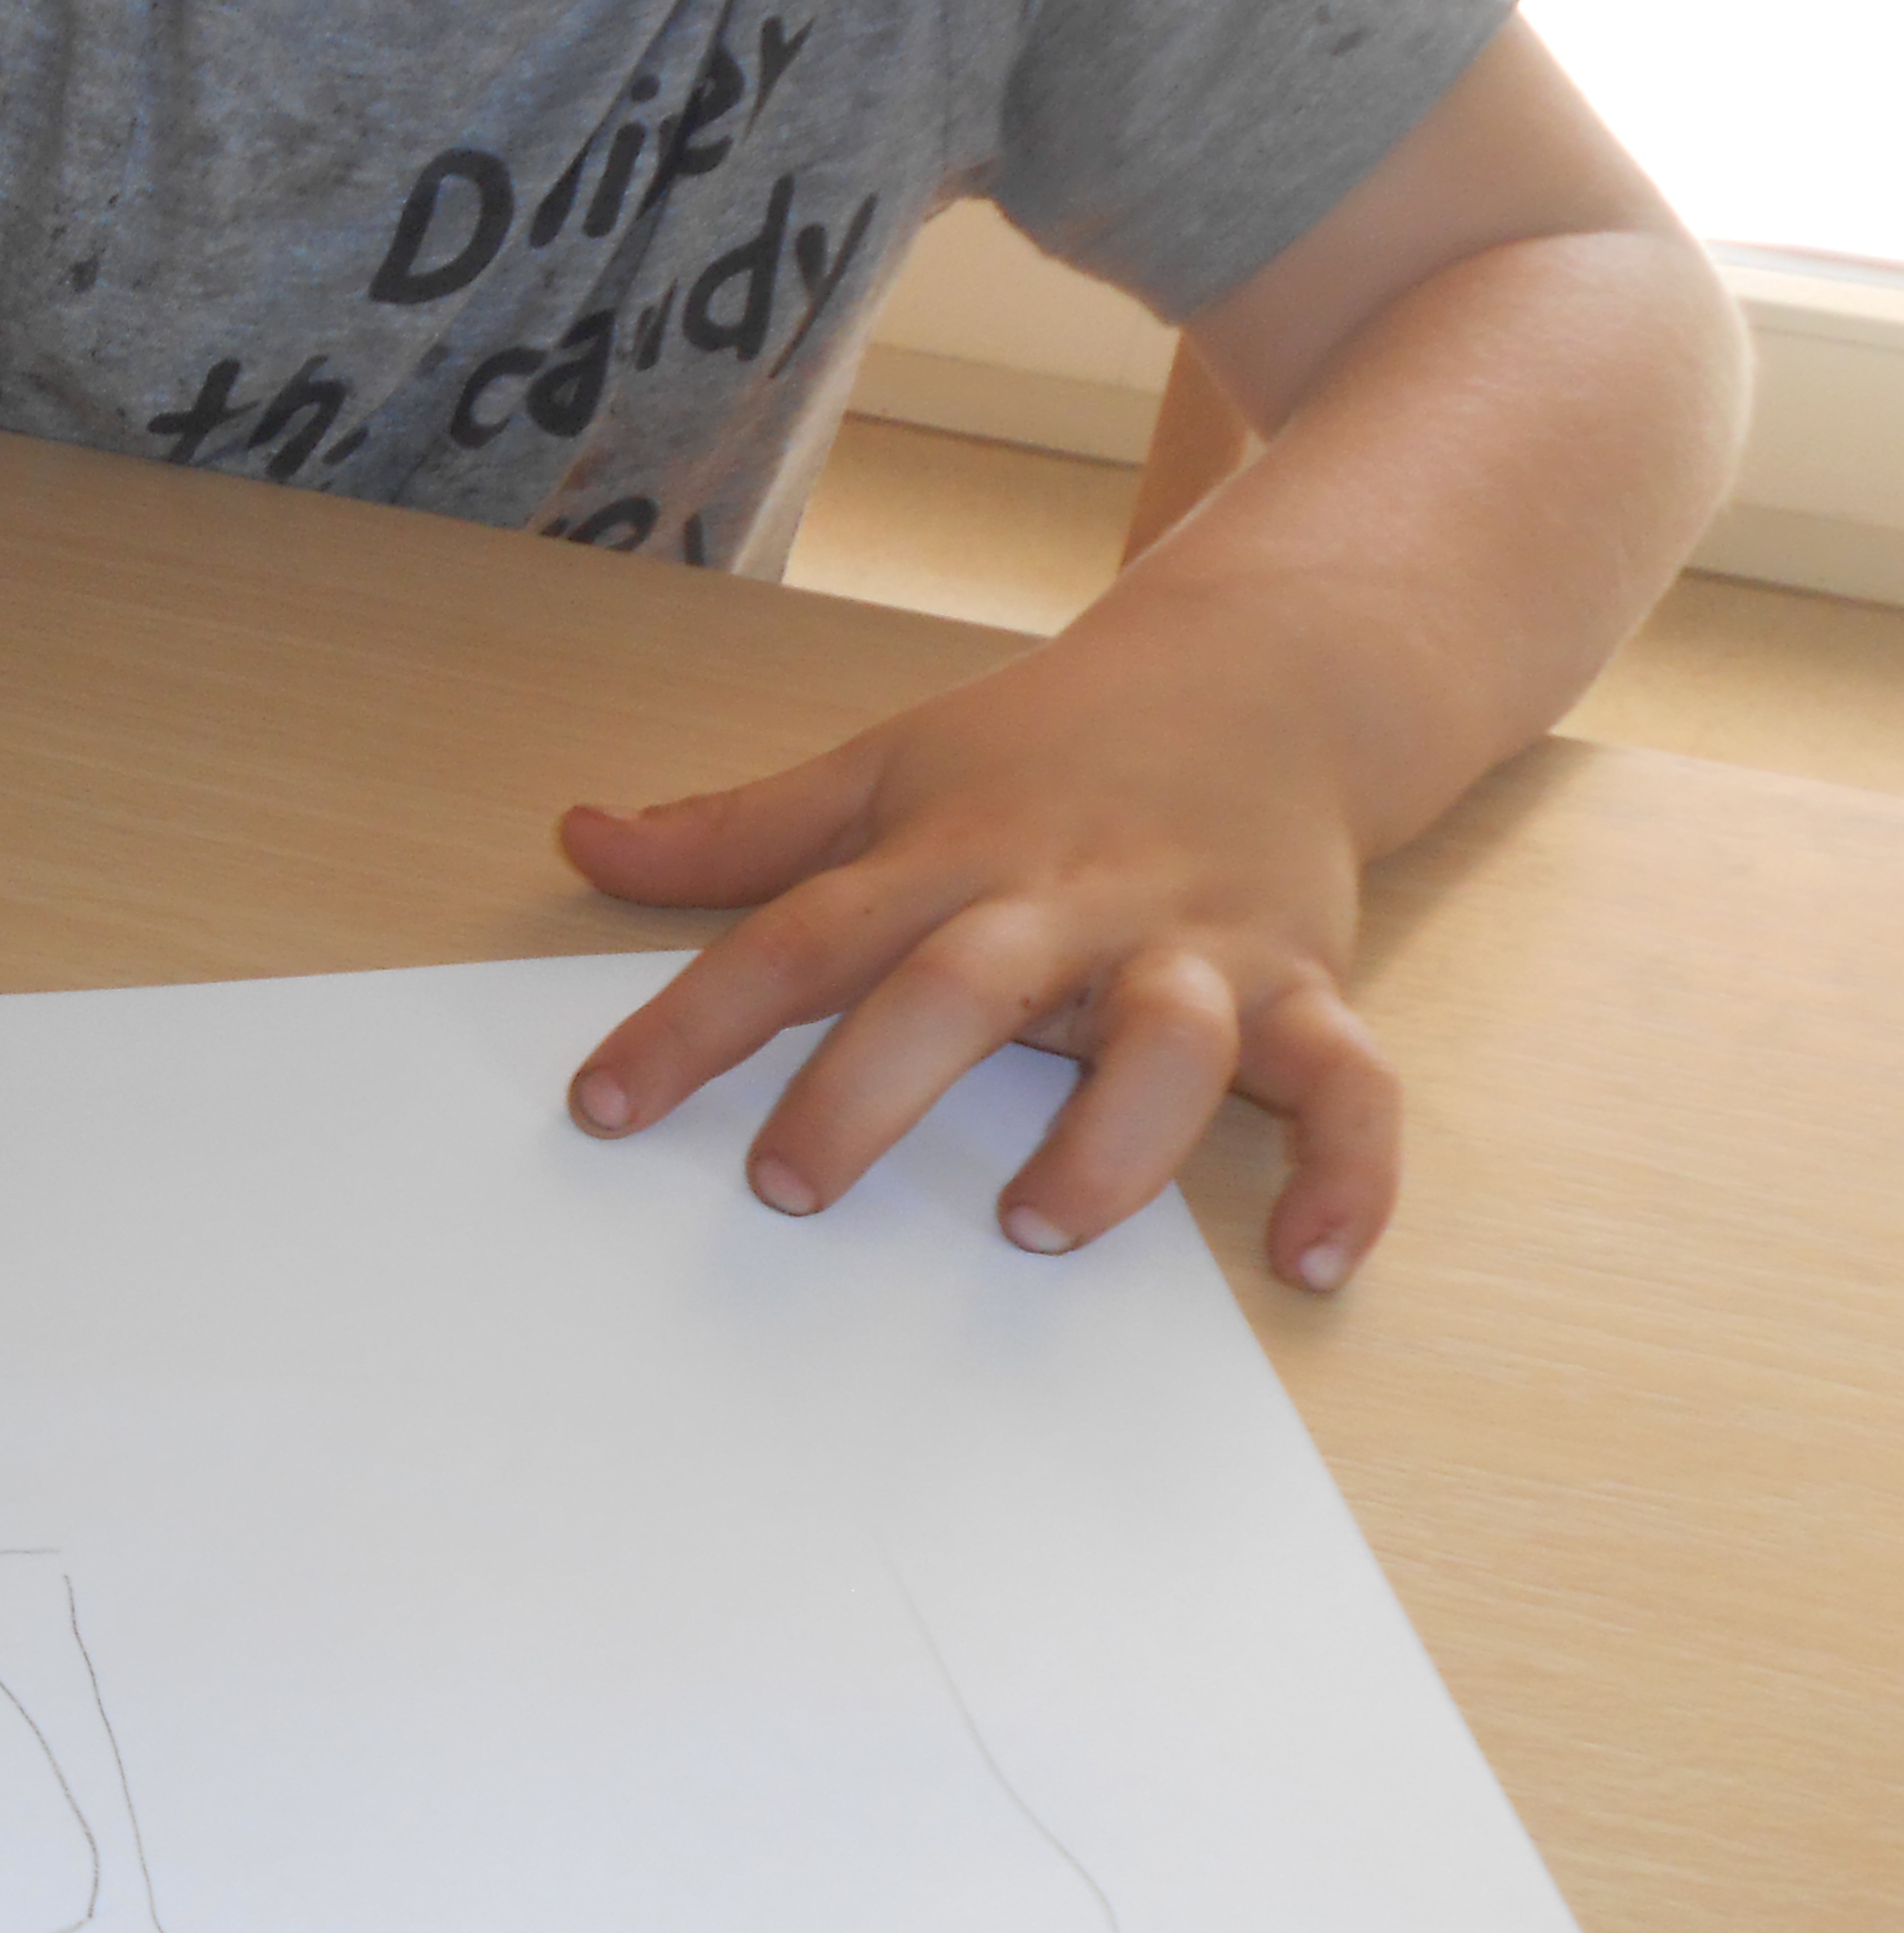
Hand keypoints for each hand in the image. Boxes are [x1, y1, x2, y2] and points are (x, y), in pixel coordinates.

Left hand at [556, 599, 1401, 1290]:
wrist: (1269, 671)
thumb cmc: (1047, 751)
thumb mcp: (882, 770)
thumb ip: (733, 832)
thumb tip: (580, 837)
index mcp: (946, 854)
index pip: (796, 939)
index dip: (690, 1023)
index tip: (602, 1108)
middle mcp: (1065, 903)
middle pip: (959, 990)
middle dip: (872, 1087)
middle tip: (788, 1183)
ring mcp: (1194, 948)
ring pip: (1168, 1042)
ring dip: (1110, 1139)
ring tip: (1035, 1225)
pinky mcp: (1307, 987)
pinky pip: (1351, 1084)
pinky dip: (1353, 1171)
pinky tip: (1315, 1261)